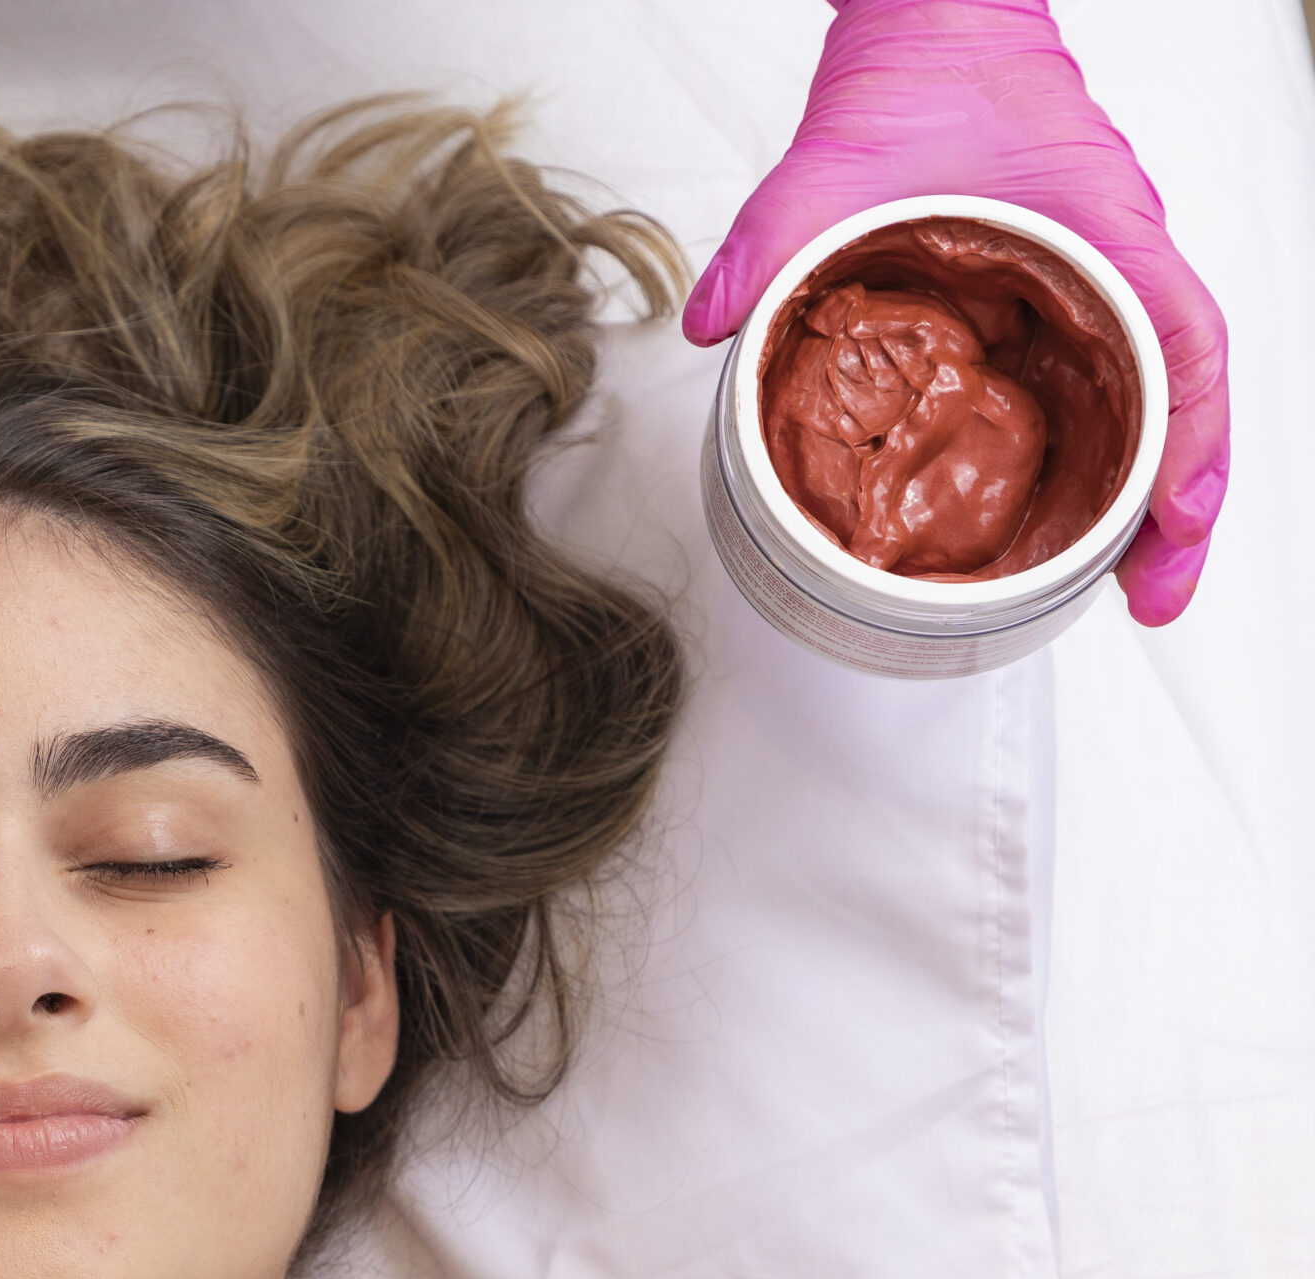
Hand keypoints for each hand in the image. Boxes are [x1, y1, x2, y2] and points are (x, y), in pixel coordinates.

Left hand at [685, 0, 1228, 624]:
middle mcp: (1111, 265)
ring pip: (1145, 403)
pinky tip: (1065, 524)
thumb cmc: (924, 80)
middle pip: (1179, 397)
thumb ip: (770, 241)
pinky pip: (1090, 390)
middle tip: (1151, 597)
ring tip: (1123, 589)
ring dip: (1143, 498)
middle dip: (1176, 506)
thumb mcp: (827, 164)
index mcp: (1099, 227)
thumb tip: (714, 323)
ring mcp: (1089, 287)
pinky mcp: (1050, 308)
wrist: (933, 30)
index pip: (1181, 341)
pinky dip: (1092, 460)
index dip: (1188, 439)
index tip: (1176, 519)